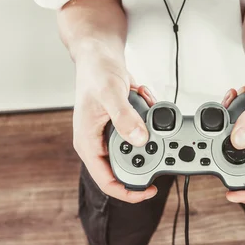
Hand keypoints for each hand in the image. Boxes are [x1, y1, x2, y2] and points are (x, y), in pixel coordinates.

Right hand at [74, 51, 158, 203]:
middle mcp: (99, 141)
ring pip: (138, 142)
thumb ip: (124, 118)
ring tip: (142, 101)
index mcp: (88, 143)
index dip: (128, 191)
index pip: (106, 180)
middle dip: (145, 147)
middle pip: (127, 163)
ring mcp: (111, 132)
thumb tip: (140, 139)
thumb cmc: (95, 72)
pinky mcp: (123, 121)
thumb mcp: (110, 94)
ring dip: (147, 124)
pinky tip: (140, 93)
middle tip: (156, 131)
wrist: (99, 54)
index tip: (149, 190)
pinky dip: (147, 111)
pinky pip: (142, 126)